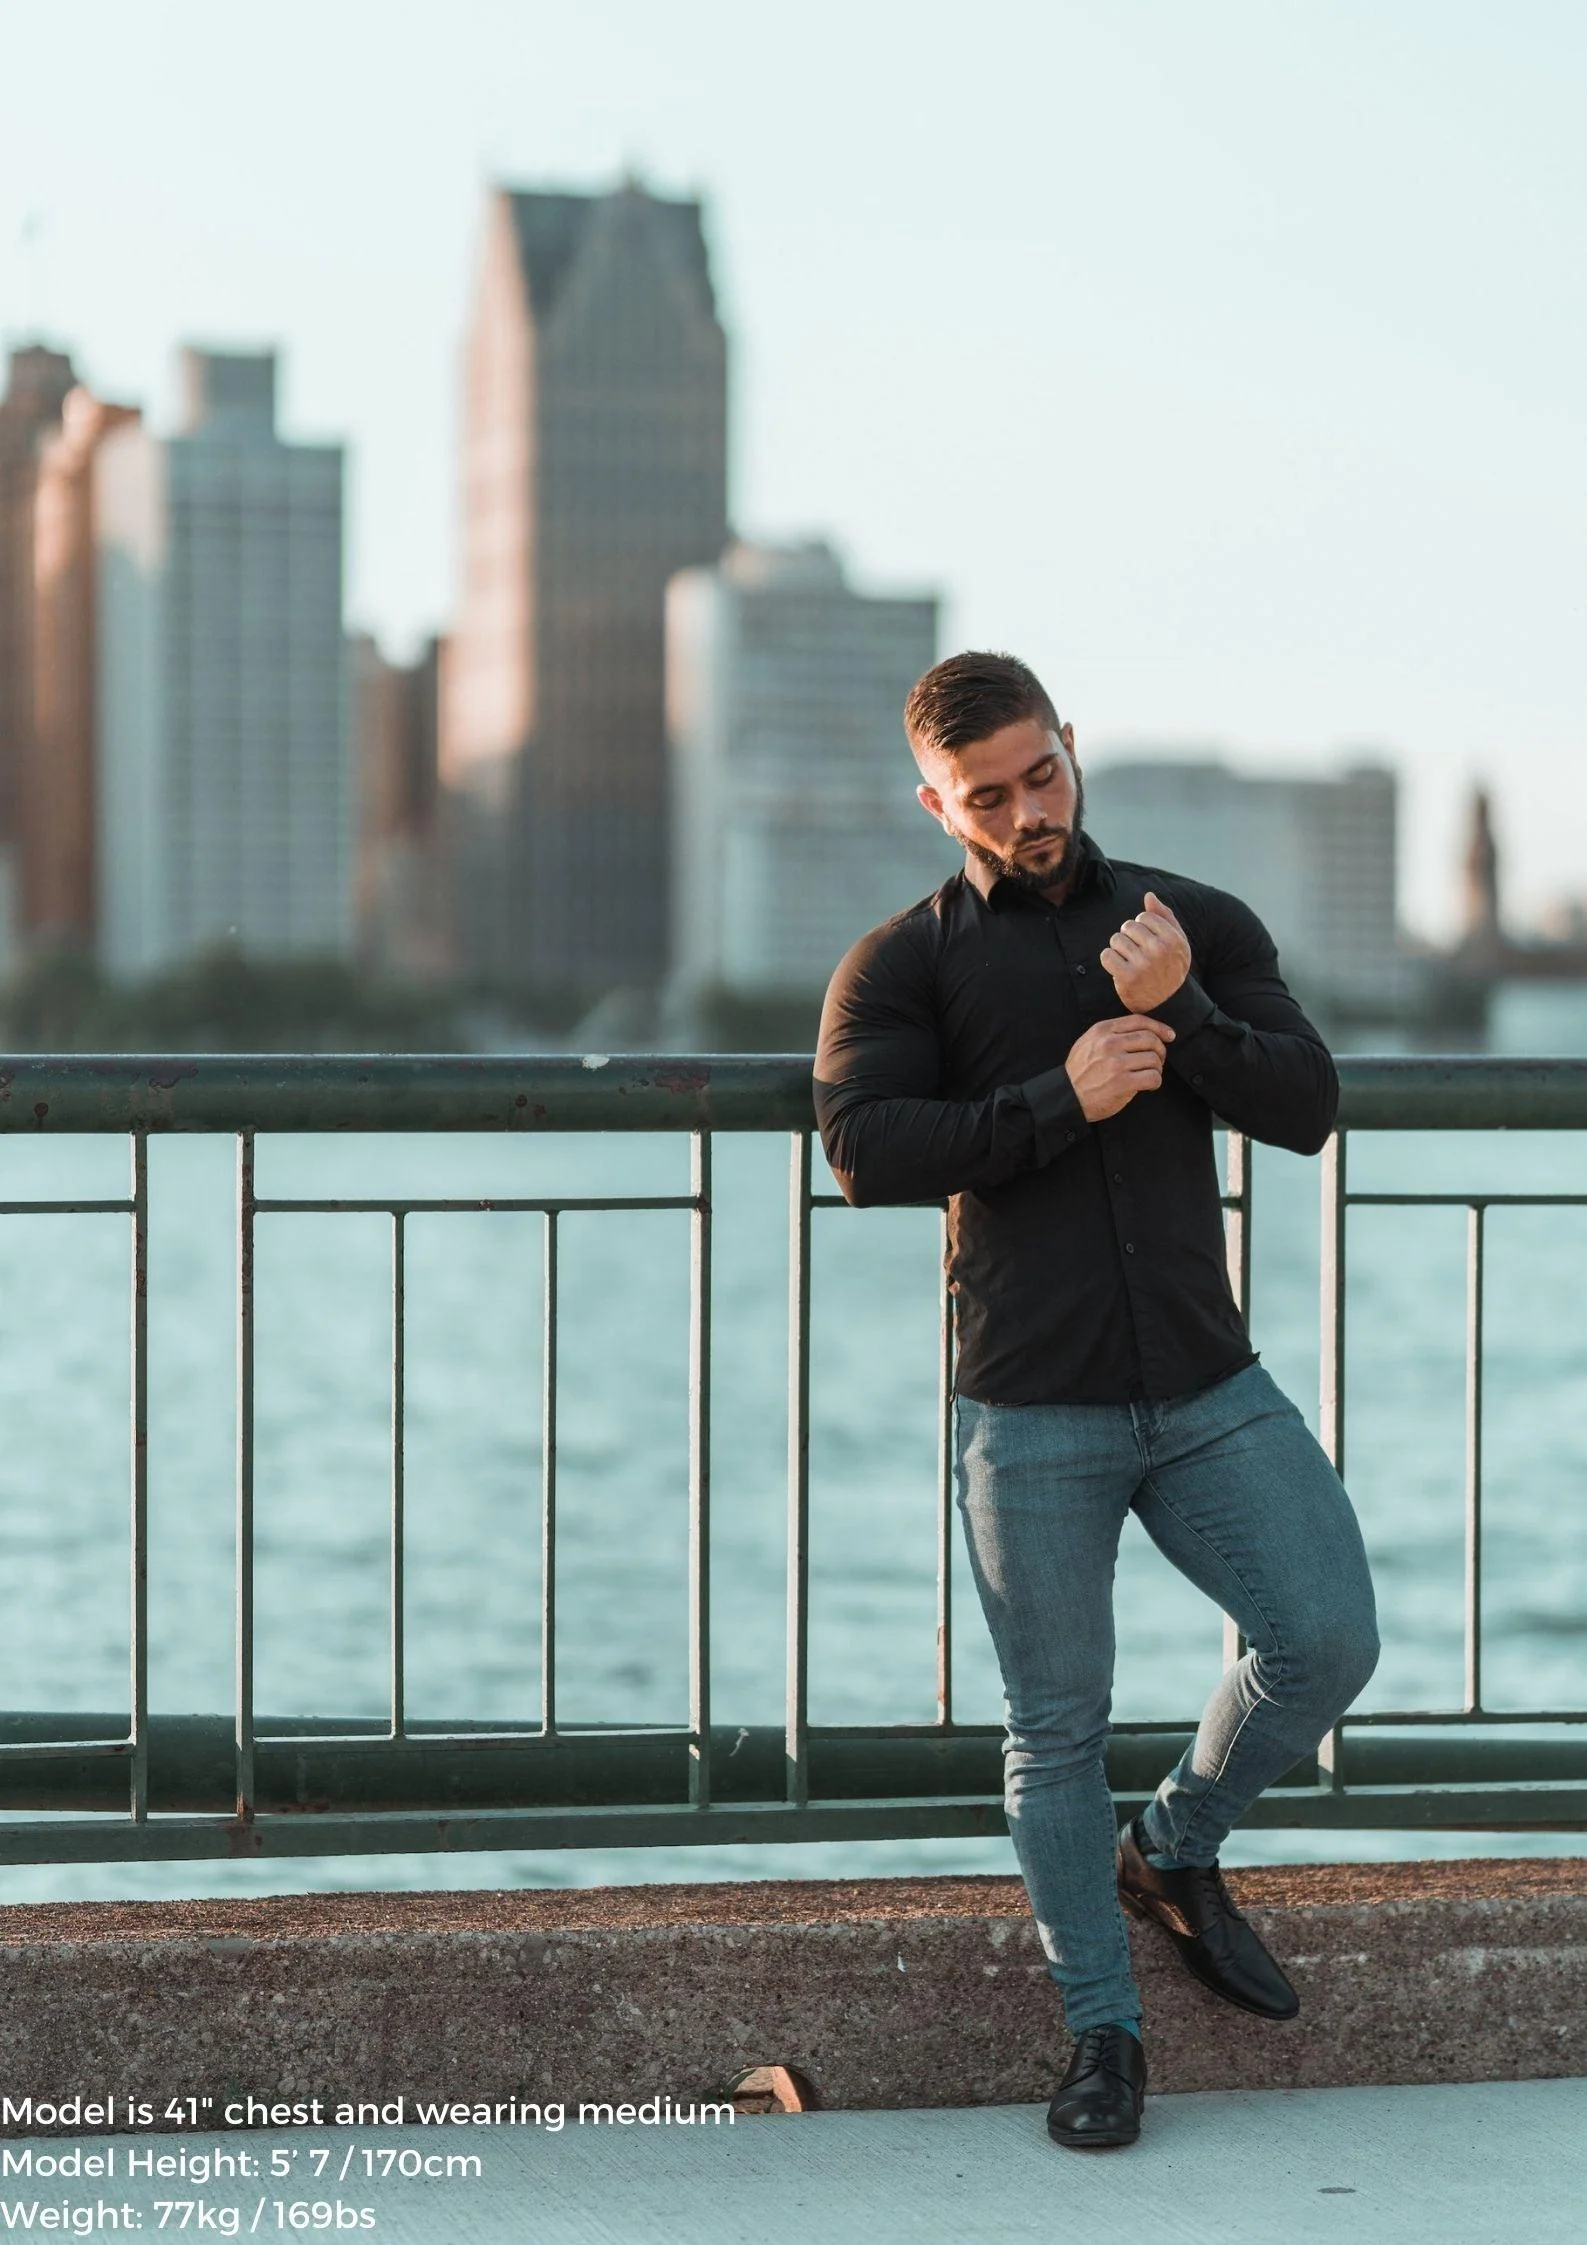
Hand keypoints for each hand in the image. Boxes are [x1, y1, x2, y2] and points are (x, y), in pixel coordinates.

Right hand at [1064, 1015, 1174, 1121]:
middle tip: (1158, 1061)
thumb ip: (1110, 1033)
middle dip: (1160, 1050)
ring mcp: (1116, 1063)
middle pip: (1150, 1039)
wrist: (1067, 1097)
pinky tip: (1148, 1085)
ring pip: (1154, 1059)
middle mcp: (1109, 1044)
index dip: (1159, 1027)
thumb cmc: (1080, 1072)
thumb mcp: (1088, 1042)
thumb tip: (1143, 1030)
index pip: (1139, 1021)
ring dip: (1157, 1069)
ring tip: (1149, 1075)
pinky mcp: (1122, 1083)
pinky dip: (1155, 1082)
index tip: (1169, 1035)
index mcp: (1102, 1030)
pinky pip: (1153, 1077)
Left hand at [1101, 893, 1190, 1013]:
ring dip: (1119, 948)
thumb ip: (1165, 916)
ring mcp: (1142, 964)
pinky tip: (1119, 967)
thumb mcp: (1177, 942)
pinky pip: (1106, 955)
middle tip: (1136, 951)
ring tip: (1128, 959)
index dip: (1142, 927)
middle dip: (1129, 936)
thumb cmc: (1172, 967)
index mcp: (1172, 938)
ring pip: (1116, 939)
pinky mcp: (1127, 977)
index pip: (1144, 916)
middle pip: (1128, 926)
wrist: (1169, 1003)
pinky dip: (1109, 960)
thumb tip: (1149, 896)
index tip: (1147, 940)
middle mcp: (1159, 950)